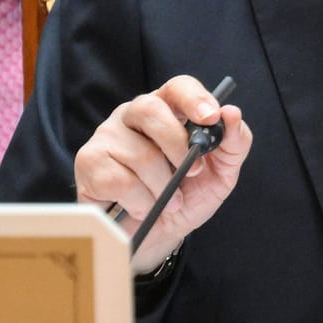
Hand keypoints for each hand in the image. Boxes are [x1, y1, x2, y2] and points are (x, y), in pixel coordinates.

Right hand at [73, 74, 253, 273]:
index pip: (178, 87)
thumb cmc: (188, 196)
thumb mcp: (221, 173)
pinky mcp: (89, 163)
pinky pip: (120, 181)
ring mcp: (107, 136)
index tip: (212, 118)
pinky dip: (141, 202)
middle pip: (150, 109)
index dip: (194, 98)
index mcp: (167, 110)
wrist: (158, 235)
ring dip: (163, 188)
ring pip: (141, 154)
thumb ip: (234, 143)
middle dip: (177, 145)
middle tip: (192, 173)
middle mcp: (133, 115)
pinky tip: (143, 208)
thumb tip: (232, 114)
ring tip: (169, 202)